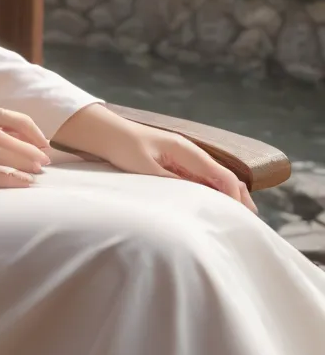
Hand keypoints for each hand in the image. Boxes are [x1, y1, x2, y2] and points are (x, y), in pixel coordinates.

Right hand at [0, 101, 51, 188]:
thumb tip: (2, 132)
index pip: (5, 115)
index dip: (30, 130)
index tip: (43, 141)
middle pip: (6, 136)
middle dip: (31, 149)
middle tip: (47, 162)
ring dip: (23, 165)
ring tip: (38, 173)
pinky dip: (4, 180)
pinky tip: (19, 185)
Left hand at [54, 104, 256, 212]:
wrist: (105, 132)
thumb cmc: (123, 147)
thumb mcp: (146, 167)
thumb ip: (170, 181)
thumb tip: (196, 198)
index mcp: (185, 150)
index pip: (220, 175)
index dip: (234, 196)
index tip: (242, 216)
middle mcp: (189, 152)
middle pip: (223, 176)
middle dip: (237, 197)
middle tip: (249, 222)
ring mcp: (183, 157)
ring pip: (213, 178)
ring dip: (226, 195)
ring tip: (238, 217)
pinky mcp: (175, 163)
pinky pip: (200, 178)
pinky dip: (211, 191)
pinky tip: (214, 205)